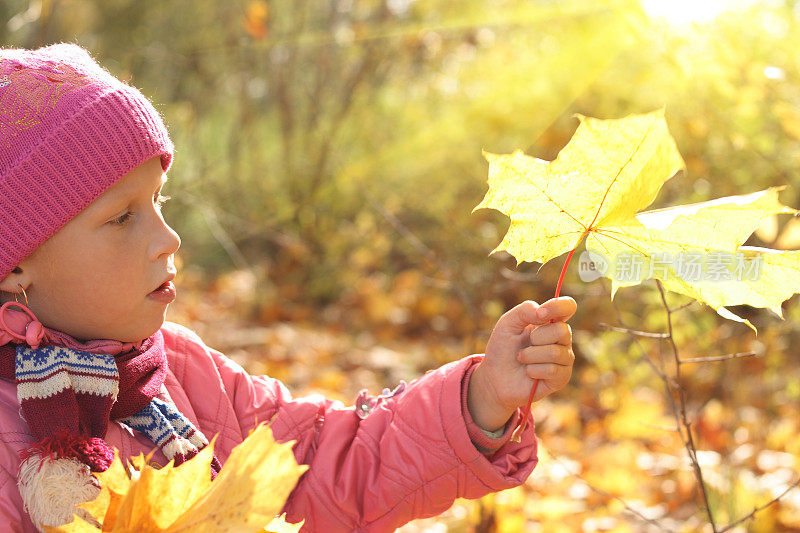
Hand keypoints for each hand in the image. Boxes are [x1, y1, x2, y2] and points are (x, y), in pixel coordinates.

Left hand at [467, 297, 576, 430]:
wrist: (494, 377)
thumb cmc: (503, 347)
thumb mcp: (508, 323)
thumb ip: (525, 310)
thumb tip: (543, 313)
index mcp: (551, 321)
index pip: (568, 306)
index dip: (558, 307)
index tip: (540, 314)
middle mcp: (562, 339)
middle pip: (563, 330)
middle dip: (537, 338)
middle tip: (525, 344)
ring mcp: (564, 359)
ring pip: (555, 352)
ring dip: (530, 356)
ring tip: (521, 358)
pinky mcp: (561, 378)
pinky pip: (553, 370)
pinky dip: (533, 370)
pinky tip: (528, 372)